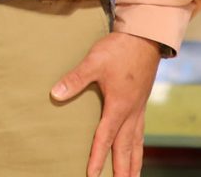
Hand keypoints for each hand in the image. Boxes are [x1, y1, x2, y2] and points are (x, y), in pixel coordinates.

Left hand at [51, 31, 160, 176]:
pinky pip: (141, 132)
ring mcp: (138, 108)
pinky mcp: (142, 102)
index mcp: (118, 106)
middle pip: (125, 149)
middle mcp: (131, 112)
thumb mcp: (94, 61)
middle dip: (122, 171)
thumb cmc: (119, 49)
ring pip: (137, 143)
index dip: (97, 158)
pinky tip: (137, 148)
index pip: (105, 138)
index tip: (92, 176)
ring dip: (134, 163)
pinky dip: (139, 147)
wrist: (145, 37)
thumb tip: (55, 94)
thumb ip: (75, 79)